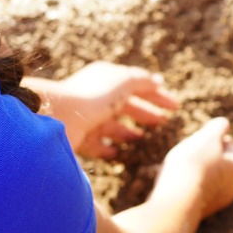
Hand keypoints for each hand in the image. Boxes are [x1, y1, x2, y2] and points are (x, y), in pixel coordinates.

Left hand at [36, 62, 179, 158]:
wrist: (57, 117)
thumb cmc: (94, 96)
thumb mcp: (125, 82)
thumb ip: (143, 81)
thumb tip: (158, 81)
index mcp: (106, 78)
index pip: (138, 86)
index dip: (158, 95)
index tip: (175, 106)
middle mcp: (95, 97)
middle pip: (126, 106)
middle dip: (146, 113)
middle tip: (164, 122)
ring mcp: (86, 118)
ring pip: (112, 126)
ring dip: (128, 132)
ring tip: (143, 139)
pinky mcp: (77, 138)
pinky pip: (97, 144)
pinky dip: (109, 148)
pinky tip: (120, 153)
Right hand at [157, 117, 232, 219]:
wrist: (174, 205)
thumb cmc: (192, 167)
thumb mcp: (207, 138)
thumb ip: (218, 128)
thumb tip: (224, 124)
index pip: (230, 148)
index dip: (217, 139)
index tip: (204, 136)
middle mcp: (229, 188)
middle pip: (219, 166)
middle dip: (207, 157)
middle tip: (190, 150)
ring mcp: (212, 204)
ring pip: (205, 181)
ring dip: (195, 173)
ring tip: (177, 166)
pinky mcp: (194, 214)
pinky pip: (190, 195)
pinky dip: (183, 187)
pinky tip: (170, 184)